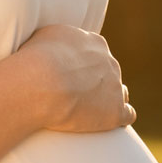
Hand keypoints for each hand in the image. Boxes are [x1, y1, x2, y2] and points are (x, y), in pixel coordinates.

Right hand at [15, 24, 134, 132]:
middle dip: (96, 83)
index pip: (96, 53)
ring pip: (120, 92)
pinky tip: (109, 124)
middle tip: (74, 96)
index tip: (71, 76)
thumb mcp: (43, 38)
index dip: (85, 66)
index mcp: (94, 43)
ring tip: (92, 111)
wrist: (42, 82)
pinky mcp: (115, 110)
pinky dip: (120, 118)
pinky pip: (127, 114)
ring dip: (109, 100)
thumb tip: (49, 48)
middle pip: (108, 72)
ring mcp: (115, 86)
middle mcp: (109, 62)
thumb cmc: (34, 60)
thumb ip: (55, 41)